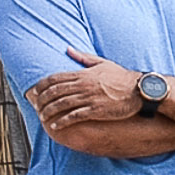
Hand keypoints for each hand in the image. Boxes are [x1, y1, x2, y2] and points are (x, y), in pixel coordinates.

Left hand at [28, 47, 144, 131]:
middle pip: (54, 92)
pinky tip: (56, 126)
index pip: (54, 78)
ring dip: (49, 111)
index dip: (40, 86)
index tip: (33, 92)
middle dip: (41, 100)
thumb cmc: (122, 77)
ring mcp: (89, 98)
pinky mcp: (96, 110)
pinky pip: (74, 116)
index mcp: (83, 74)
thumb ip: (83, 57)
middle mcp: (83, 85)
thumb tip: (68, 48)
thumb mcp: (102, 63)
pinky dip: (63, 121)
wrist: (141, 91)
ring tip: (43, 117)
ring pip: (61, 104)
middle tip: (35, 107)